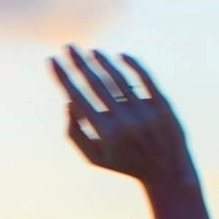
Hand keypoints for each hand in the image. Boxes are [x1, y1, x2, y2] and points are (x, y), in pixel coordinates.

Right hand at [52, 47, 193, 188]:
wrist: (166, 172)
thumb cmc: (124, 163)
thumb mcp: (94, 157)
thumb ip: (75, 134)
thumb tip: (68, 102)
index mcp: (104, 133)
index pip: (77, 97)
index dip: (62, 77)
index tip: (51, 61)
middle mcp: (123, 120)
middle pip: (95, 82)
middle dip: (78, 62)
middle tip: (67, 46)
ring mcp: (144, 111)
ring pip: (119, 78)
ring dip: (102, 61)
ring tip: (91, 51)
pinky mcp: (163, 104)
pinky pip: (145, 78)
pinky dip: (133, 64)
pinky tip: (121, 55)